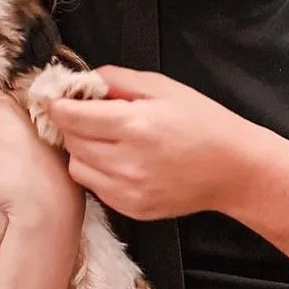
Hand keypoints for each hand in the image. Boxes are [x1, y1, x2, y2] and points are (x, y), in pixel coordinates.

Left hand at [47, 65, 276, 220]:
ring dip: (82, 149)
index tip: (54, 97)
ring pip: (76, 166)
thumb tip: (83, 80)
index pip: (72, 116)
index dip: (57, 104)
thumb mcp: (162, 87)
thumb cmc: (202, 122)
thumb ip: (117, 79)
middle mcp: (128, 161)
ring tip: (107, 138)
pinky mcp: (131, 209)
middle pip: (71, 140)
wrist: (234, 169)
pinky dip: (97, 171)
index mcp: (135, 125)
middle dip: (73, 124)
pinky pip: (94, 187)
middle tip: (88, 114)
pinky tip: (119, 160)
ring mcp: (128, 190)